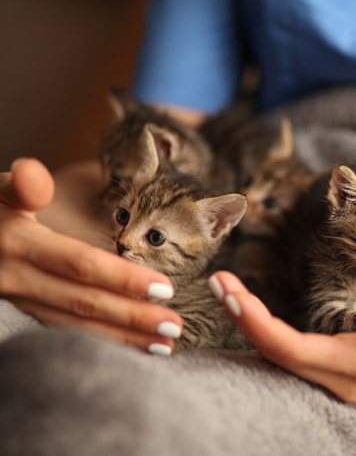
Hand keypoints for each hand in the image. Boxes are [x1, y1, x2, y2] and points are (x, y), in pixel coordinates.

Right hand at [0, 158, 182, 354]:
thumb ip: (21, 185)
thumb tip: (33, 172)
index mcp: (19, 244)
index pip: (81, 265)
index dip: (124, 277)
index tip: (166, 288)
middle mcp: (17, 278)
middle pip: (85, 302)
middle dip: (133, 316)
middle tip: (175, 327)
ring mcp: (17, 301)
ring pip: (75, 325)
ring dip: (121, 338)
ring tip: (163, 346)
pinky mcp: (21, 312)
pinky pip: (63, 330)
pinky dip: (98, 340)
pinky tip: (129, 345)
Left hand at [210, 271, 355, 405]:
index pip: (292, 348)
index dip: (256, 321)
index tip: (231, 291)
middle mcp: (343, 379)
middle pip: (278, 353)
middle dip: (244, 317)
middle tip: (219, 282)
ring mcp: (340, 379)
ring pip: (283, 356)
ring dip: (254, 323)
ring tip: (231, 290)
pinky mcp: (342, 371)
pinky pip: (296, 355)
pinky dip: (272, 331)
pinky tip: (259, 312)